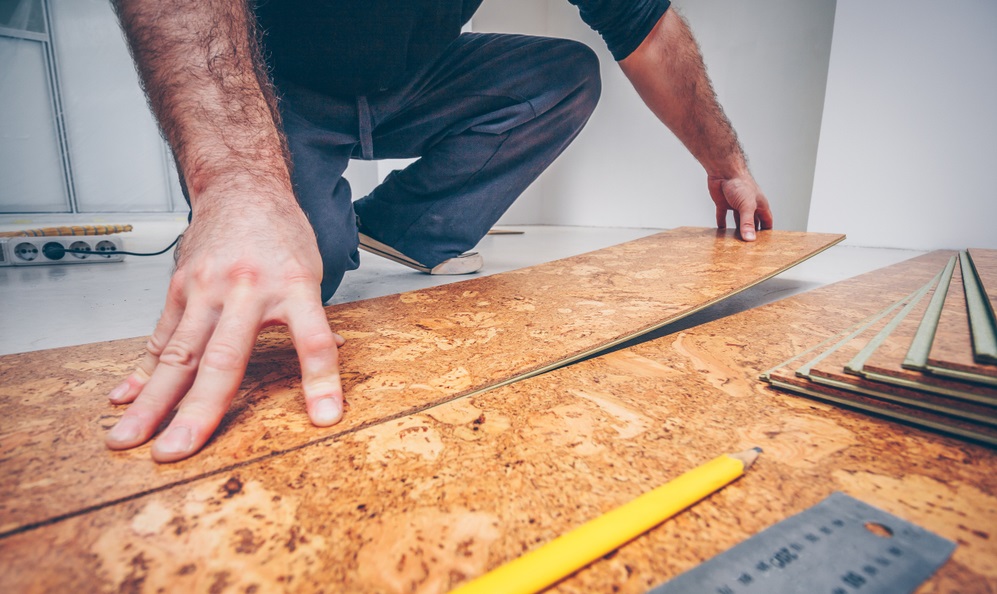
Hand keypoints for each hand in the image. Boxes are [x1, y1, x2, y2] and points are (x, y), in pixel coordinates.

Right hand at [104, 200, 344, 462]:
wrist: (242, 186)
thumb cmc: (280, 232)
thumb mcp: (311, 271)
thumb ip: (313, 318)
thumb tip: (332, 355)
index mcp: (294, 287)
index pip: (313, 340)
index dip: (321, 380)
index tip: (324, 417)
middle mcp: (248, 290)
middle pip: (223, 360)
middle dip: (199, 411)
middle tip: (177, 451)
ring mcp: (207, 289)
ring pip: (178, 354)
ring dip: (152, 401)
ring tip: (129, 438)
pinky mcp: (180, 288)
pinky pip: (160, 336)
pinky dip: (140, 372)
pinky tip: (122, 399)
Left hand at [708, 174, 773, 240]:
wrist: (723, 171)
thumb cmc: (740, 183)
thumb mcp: (747, 206)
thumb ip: (747, 223)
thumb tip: (749, 239)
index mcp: (759, 205)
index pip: (767, 221)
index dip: (766, 232)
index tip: (765, 243)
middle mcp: (749, 206)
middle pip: (752, 223)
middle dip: (751, 233)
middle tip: (748, 247)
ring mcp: (736, 205)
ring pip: (737, 221)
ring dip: (736, 230)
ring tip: (735, 242)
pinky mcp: (723, 203)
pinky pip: (723, 216)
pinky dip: (722, 224)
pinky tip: (721, 232)